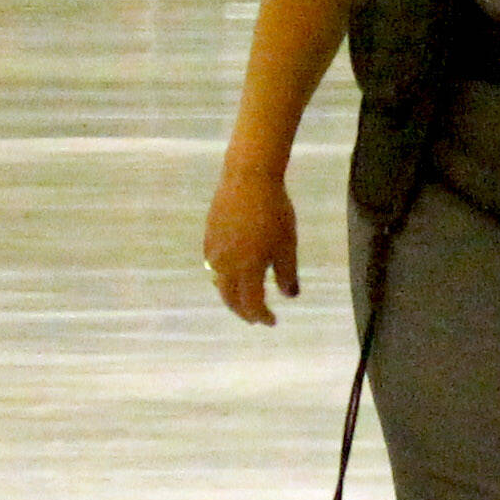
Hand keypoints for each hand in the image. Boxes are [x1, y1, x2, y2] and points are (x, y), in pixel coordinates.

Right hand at [205, 160, 300, 324]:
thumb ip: (287, 274)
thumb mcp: (287, 245)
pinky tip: (231, 274)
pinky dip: (222, 279)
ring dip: (231, 296)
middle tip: (256, 317)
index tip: (272, 321)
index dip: (261, 316)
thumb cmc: (274, 212)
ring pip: (218, 283)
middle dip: (243, 312)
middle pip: (230, 299)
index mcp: (246, 269)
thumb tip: (290, 296)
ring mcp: (214, 251)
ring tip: (244, 299)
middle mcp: (225, 265)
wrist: (248, 178)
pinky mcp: (209, 236)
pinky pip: (212, 267)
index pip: (251, 304)